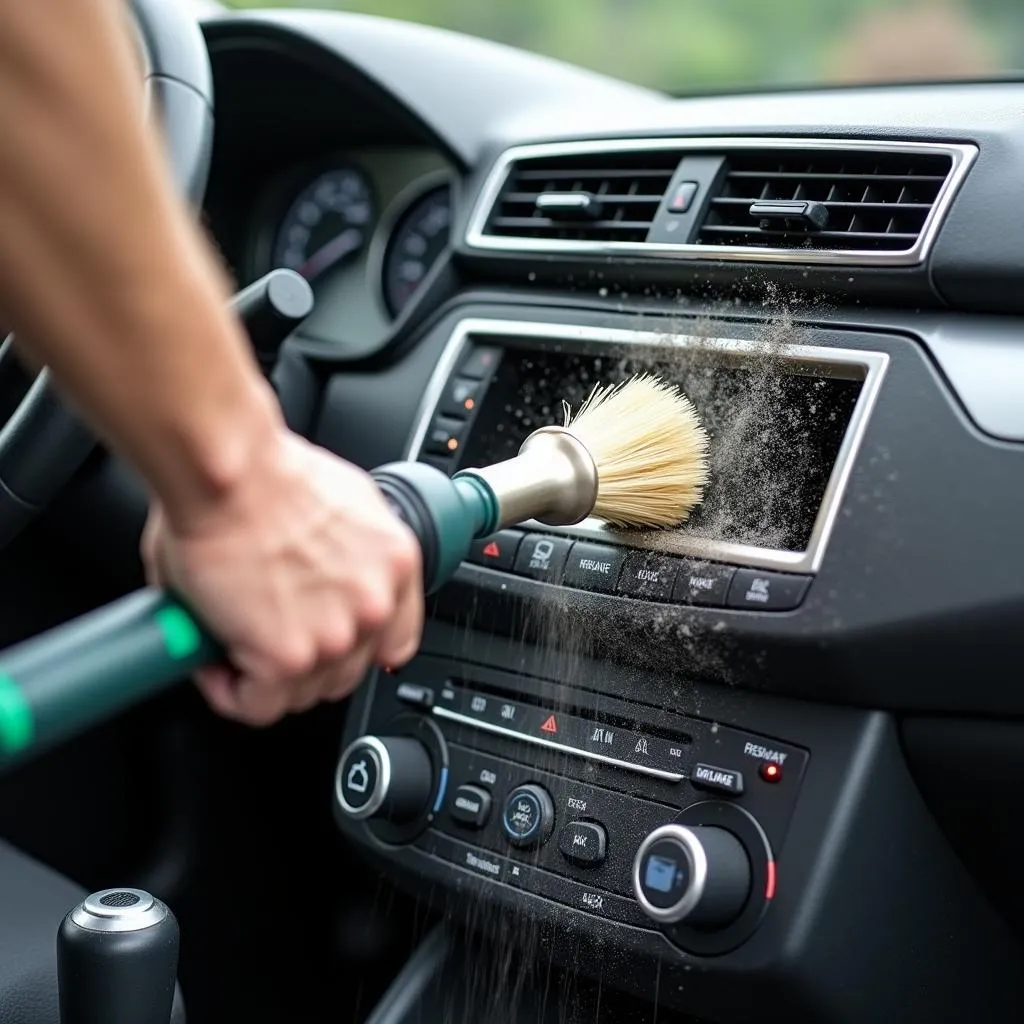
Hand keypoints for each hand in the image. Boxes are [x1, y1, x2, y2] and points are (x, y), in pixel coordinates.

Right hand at [141, 429, 422, 725]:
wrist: (229, 472)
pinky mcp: (288, 659)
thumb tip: (318, 570)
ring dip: (263, 677)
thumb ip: (347, 552)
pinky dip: (231, 693)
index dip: (353, 645)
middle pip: (345, 671)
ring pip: (301, 692)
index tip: (322, 636)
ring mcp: (336, 637)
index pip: (396, 638)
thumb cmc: (265, 473)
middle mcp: (374, 605)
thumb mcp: (341, 503)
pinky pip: (259, 706)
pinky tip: (213, 662)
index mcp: (395, 564)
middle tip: (260, 633)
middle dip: (300, 660)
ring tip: (230, 640)